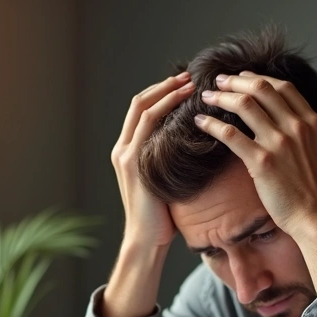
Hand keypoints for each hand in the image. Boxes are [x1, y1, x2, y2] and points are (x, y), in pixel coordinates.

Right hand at [111, 71, 194, 248]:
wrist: (147, 240)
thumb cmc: (161, 218)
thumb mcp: (165, 182)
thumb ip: (169, 162)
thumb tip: (194, 147)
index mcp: (128, 152)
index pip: (141, 111)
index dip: (161, 93)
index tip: (183, 84)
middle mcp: (122, 149)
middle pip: (139, 103)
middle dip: (164, 86)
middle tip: (188, 75)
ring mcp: (125, 154)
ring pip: (143, 109)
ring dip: (166, 92)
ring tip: (189, 83)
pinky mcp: (133, 161)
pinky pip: (149, 125)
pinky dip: (166, 108)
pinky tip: (184, 104)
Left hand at [194, 72, 316, 240]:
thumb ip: (309, 136)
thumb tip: (298, 128)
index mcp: (312, 122)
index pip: (283, 88)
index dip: (259, 78)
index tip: (243, 77)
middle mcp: (296, 126)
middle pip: (261, 89)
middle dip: (236, 81)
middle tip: (220, 80)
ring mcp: (279, 142)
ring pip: (244, 105)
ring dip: (221, 96)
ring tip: (207, 96)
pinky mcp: (262, 162)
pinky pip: (230, 134)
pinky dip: (212, 124)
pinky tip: (200, 122)